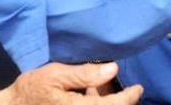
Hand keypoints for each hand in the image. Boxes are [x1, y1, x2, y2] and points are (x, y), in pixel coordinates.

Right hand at [5, 62, 142, 103]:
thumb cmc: (32, 89)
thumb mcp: (56, 74)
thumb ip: (84, 73)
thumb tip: (113, 69)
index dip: (129, 98)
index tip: (138, 88)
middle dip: (118, 102)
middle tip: (125, 90)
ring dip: (105, 103)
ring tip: (99, 89)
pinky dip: (93, 104)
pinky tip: (86, 95)